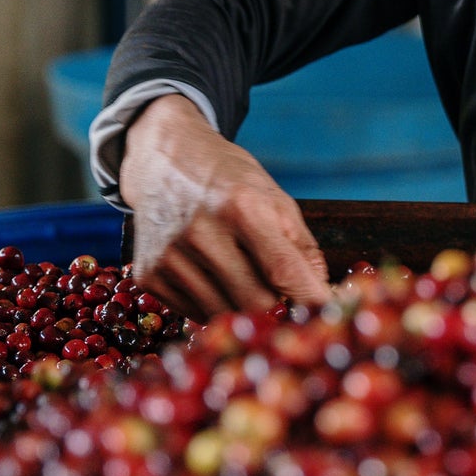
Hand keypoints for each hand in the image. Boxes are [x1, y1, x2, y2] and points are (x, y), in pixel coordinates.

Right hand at [118, 95, 333, 319]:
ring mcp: (170, 256)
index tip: (327, 313)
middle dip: (277, 304)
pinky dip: (214, 306)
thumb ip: (301, 248)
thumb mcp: (275, 199)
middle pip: (256, 302)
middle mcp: (201, 232)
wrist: (165, 161)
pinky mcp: (148, 276)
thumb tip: (321, 296)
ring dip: (244, 308)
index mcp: (241, 206)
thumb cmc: (229, 181)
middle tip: (281, 292)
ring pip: (225, 315)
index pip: (283, 269)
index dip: (310, 297)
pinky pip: (196, 315)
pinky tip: (212, 277)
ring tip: (245, 279)